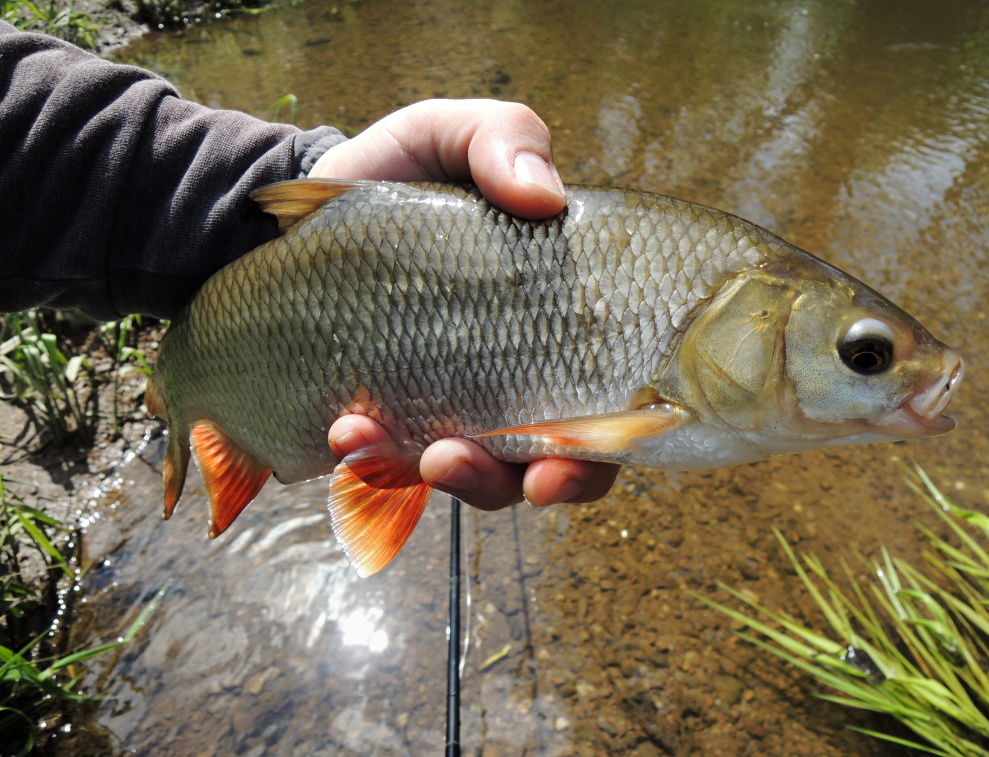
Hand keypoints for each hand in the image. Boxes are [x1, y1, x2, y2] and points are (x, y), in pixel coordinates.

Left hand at [312, 99, 619, 509]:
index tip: (556, 464)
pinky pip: (396, 471)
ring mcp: (454, 408)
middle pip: (549, 466)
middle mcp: (518, 380)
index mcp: (556, 321)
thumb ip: (502, 138)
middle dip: (508, 484)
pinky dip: (373, 464)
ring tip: (369, 440)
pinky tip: (343, 430)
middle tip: (458, 462)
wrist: (292, 217)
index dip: (598, 452)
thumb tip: (546, 198)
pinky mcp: (392, 424)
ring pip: (475, 480)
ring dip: (437, 478)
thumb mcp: (445, 135)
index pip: (609, 408)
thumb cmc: (393, 177)